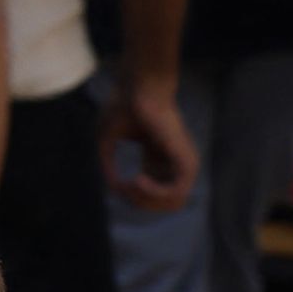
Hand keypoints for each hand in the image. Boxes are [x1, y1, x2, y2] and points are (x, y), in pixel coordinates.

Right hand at [103, 69, 197, 212]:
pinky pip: (176, 193)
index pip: (153, 192)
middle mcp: (174, 163)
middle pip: (164, 203)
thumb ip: (108, 167)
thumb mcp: (106, 141)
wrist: (138, 88)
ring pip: (173, 203)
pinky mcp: (186, 161)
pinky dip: (154, 193)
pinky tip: (136, 179)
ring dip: (147, 200)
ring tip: (131, 184)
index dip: (132, 195)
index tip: (117, 185)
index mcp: (158, 158)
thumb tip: (114, 191)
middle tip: (123, 188)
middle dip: (140, 202)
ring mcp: (183, 163)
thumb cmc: (122, 106)